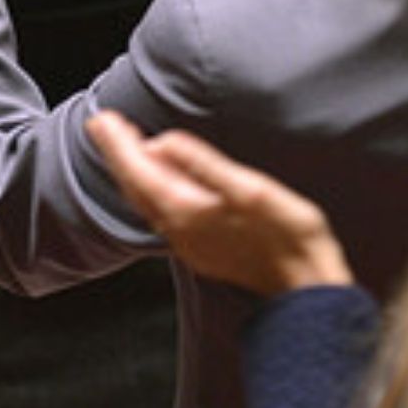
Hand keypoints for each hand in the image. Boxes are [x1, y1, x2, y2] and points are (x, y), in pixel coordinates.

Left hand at [86, 112, 352, 295]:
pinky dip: (151, 188)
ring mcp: (187, 242)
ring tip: (125, 145)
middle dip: (118, 153)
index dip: (119, 143)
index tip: (102, 119)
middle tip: (102, 124)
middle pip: (136, 185)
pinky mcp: (199, 248)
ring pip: (146, 200)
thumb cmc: (287, 236)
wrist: (304, 288)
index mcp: (186, 210)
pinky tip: (159, 179)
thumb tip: (162, 142)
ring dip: (133, 170)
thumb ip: (203, 165)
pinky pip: (161, 212)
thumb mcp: (249, 189)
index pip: (139, 170)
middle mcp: (178, 229)